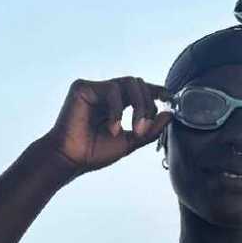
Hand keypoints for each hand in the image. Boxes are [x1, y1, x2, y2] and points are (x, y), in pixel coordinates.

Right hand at [39, 77, 171, 174]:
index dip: (156, 90)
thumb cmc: (95, 152)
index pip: (140, 89)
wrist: (71, 159)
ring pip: (128, 82)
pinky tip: (113, 128)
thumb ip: (150, 129)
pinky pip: (111, 89)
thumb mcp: (131, 141)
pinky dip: (118, 110)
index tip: (170, 98)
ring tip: (135, 129)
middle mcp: (105, 93)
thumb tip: (170, 114)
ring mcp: (94, 88)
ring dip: (139, 106)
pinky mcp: (82, 87)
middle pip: (138, 84)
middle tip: (145, 128)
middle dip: (148, 105)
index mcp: (116, 103)